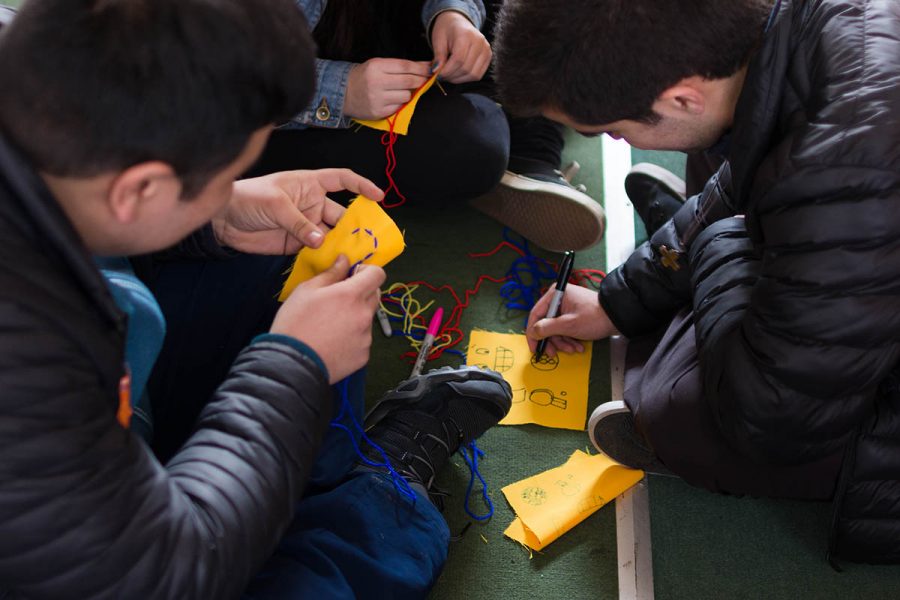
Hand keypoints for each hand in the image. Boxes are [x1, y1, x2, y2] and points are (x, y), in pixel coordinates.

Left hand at [212, 169, 383, 253]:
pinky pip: (318, 251)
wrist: (223, 220)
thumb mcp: (275, 204)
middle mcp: (312, 204)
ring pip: (332, 236)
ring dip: (341, 246)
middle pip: (342, 215)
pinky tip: (334, 267)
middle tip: (365, 243)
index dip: (362, 186)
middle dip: (354, 228)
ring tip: (352, 259)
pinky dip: (326, 259)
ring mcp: (306, 226)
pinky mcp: (297, 244)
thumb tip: (320, 240)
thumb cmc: (247, 198)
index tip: (379, 197)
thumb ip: (298, 222)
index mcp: (310, 184)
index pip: (342, 180)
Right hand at [270, 256, 385, 382]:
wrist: (292, 364)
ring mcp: (365, 337)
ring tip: (331, 325)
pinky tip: (333, 341)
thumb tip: (344, 260)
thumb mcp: (306, 290)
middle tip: (339, 300)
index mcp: (351, 295)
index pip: (378, 274)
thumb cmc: (295, 324)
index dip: (367, 271)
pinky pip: (363, 339)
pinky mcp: (363, 355)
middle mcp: (364, 315)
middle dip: (361, 293)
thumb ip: (330, 273)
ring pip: (367, 318)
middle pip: (375, 295)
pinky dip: (353, 337)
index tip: (354, 275)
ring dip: (356, 316)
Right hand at [344, 58, 431, 119]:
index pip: (405, 67)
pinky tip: (392, 99)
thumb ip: (398, 67)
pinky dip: (399, 103)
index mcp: (376, 66)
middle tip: (423, 79)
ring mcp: (377, 99)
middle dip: (420, 80)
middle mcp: (377, 82)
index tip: (430, 68)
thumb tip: (424, 67)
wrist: (343, 93)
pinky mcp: (378, 112)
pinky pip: (399, 107)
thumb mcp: (377, 65)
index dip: (421, 68)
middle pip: (409, 81)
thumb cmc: (364, 77)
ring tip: (399, 90)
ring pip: (406, 96)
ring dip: (408, 93)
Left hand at [431, 11, 490, 83]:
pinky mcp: (488, 57)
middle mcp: (480, 42)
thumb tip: (436, 72)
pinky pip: (478, 75)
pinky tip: (457, 74)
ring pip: (473, 74)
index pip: (458, 59)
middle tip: (441, 76)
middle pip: (466, 68)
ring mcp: (486, 50)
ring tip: (449, 75)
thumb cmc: (446, 30)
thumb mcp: (438, 40)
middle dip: (451, 76)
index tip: (437, 75)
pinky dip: (466, 78)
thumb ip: (438, 57)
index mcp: (466, 35)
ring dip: (459, 79)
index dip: (447, 71)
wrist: (457, 23)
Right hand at [525, 285, 619, 356]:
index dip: (533, 333)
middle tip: (554, 353)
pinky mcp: (573, 314)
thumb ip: (547, 329)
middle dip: (552, 340)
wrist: (618, 317)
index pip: (536, 314)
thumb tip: (532, 332)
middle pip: (546, 323)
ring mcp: (567, 307)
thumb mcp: (568, 325)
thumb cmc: (594, 317)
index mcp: (555, 294)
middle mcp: (559, 298)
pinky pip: (565, 329)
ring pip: (556, 329)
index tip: (535, 348)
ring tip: (574, 349)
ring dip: (563, 342)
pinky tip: (578, 345)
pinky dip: (570, 339)